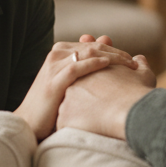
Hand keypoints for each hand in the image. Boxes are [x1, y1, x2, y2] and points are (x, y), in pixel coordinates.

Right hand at [14, 40, 138, 140]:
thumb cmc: (52, 103)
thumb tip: (108, 46)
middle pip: (93, 47)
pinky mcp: (53, 81)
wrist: (30, 121)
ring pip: (88, 53)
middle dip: (116, 53)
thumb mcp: (70, 82)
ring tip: (129, 65)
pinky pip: (77, 67)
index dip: (114, 50)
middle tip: (134, 63)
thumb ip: (86, 65)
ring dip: (112, 57)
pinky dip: (94, 64)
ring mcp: (54, 66)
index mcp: (60, 51)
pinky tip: (108, 66)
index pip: (93, 45)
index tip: (131, 60)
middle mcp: (56, 54)